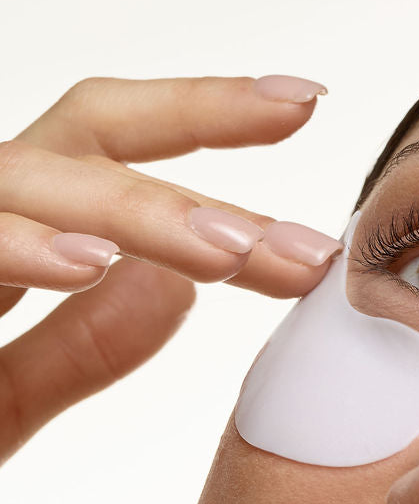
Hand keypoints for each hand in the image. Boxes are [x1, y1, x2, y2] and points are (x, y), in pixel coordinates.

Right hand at [0, 73, 336, 463]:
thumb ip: (77, 347)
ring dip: (142, 213)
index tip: (304, 105)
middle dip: (200, 121)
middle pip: (90, 128)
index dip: (205, 118)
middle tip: (301, 129)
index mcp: (12, 229)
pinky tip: (91, 267)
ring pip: (39, 179)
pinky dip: (25, 248)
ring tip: (234, 253)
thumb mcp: (2, 399)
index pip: (115, 154)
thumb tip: (174, 289)